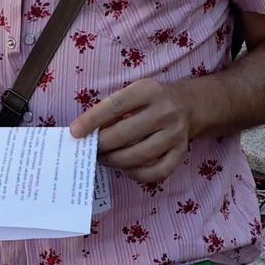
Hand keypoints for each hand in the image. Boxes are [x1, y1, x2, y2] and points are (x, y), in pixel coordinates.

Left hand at [70, 80, 193, 185]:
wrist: (189, 104)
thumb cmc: (152, 99)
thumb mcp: (134, 92)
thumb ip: (112, 108)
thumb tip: (85, 131)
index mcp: (149, 90)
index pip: (114, 106)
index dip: (91, 120)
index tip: (75, 132)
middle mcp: (165, 111)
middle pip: (125, 134)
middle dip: (101, 145)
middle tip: (90, 149)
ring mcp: (175, 134)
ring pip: (139, 156)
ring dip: (115, 161)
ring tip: (104, 158)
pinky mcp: (181, 152)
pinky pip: (156, 172)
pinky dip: (136, 174)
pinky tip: (125, 169)